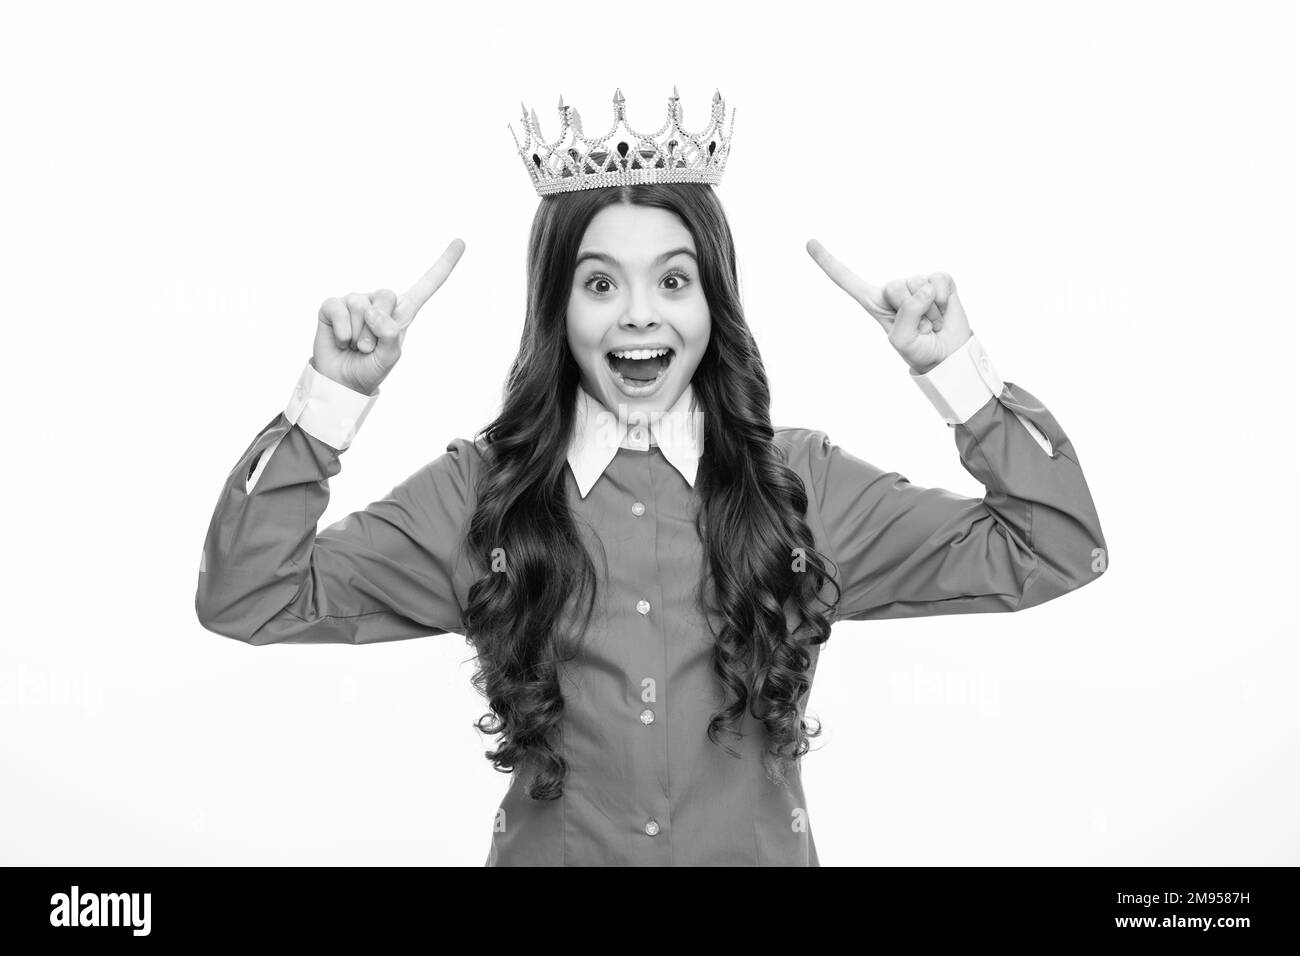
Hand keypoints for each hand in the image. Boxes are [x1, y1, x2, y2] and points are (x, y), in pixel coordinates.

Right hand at [313, 238, 466, 395]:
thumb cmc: (370, 368)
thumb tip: (371, 310)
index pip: (426, 286)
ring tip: (355, 346)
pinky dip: (341, 330)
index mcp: (402, 313)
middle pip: (387, 294)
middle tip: (370, 346)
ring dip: (359, 334)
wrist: (342, 382)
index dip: (443, 265)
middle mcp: (379, 303)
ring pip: (360, 305)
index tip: (461, 242)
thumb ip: (390, 334)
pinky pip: (338, 307)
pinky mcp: (333, 306)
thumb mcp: (390, 357)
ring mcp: (355, 302)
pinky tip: (341, 340)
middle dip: (378, 325)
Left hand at [805, 239, 972, 374]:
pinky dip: (944, 299)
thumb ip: (906, 314)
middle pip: (894, 286)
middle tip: (919, 326)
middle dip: (910, 310)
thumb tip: (923, 287)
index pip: (847, 281)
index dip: (828, 262)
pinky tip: (943, 309)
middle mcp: (894, 289)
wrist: (947, 354)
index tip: (809, 243)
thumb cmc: (918, 349)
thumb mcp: (901, 340)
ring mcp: (917, 283)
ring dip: (930, 310)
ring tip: (931, 321)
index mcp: (875, 303)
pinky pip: (939, 279)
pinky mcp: (939, 280)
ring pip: (919, 283)